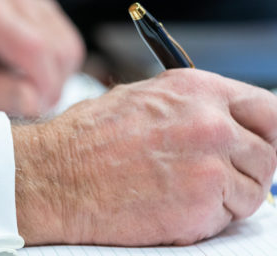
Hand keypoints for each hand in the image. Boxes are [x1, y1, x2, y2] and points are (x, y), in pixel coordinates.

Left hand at [0, 0, 83, 115]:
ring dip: (57, 79)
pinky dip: (57, 69)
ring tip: (28, 90)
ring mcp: (33, 1)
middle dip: (51, 86)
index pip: (36, 48)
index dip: (44, 86)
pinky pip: (68, 44)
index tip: (34, 109)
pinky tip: (33, 75)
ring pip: (69, 48)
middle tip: (29, 105)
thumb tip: (34, 103)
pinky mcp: (45, 10)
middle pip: (59, 48)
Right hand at [13, 69, 276, 245]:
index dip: (264, 132)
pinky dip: (207, 218)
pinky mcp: (202, 207)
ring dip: (227, 196)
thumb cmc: (86, 140)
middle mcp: (211, 125)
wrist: (56, 177)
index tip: (255, 145)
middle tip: (214, 176)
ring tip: (183, 193)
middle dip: (244, 169)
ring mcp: (210, 167)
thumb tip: (221, 120)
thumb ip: (190, 107)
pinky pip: (228, 218)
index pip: (268, 110)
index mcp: (197, 92)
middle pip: (266, 154)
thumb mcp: (140, 99)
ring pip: (252, 190)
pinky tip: (172, 207)